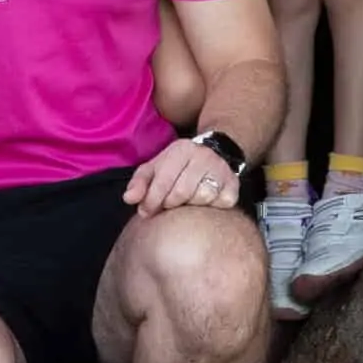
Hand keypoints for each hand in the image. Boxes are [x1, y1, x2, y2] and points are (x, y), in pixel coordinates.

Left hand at [125, 134, 240, 215]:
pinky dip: (209, 208)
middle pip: (182, 192)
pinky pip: (219, 204)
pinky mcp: (234, 184)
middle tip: (167, 207)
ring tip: (185, 202)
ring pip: (201, 198)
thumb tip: (129, 198)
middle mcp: (203, 156)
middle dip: (169, 204)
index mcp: (181, 150)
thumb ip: (139, 182)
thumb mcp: (156, 167)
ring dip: (190, 206)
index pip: (164, 180)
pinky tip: (204, 202)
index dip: (152, 200)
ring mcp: (221, 170)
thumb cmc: (179, 165)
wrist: (216, 152)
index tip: (145, 212)